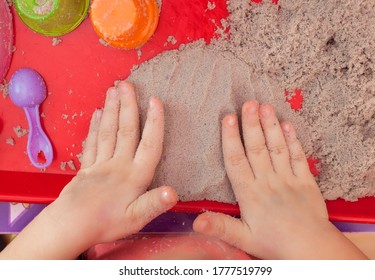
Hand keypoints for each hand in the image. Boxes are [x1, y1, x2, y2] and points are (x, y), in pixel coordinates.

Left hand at [53, 81, 177, 245]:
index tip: (156, 101)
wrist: (69, 227)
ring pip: (107, 132)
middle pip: (125, 131)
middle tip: (127, 83)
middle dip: (127, 106)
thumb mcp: (135, 219)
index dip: (154, 123)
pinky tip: (97, 113)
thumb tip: (173, 192)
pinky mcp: (86, 168)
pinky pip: (91, 143)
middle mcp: (117, 165)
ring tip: (113, 89)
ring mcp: (100, 164)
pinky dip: (94, 126)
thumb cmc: (105, 224)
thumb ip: (154, 204)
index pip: (148, 145)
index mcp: (134, 176)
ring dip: (112, 109)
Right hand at [193, 100, 366, 258]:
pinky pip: (299, 157)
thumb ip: (219, 227)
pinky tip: (287, 124)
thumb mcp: (243, 238)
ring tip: (265, 106)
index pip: (237, 161)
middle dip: (252, 124)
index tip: (228, 118)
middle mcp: (269, 182)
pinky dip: (293, 140)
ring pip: (277, 148)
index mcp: (251, 194)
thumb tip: (196, 221)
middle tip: (248, 102)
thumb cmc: (275, 244)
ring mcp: (288, 179)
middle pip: (258, 148)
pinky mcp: (305, 180)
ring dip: (271, 126)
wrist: (311, 249)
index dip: (231, 138)